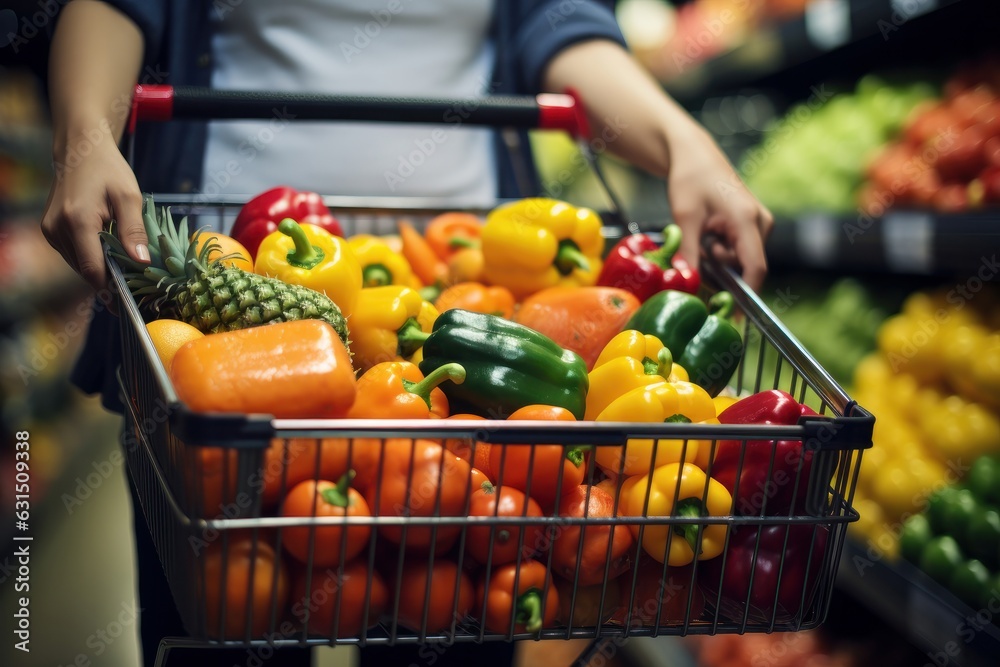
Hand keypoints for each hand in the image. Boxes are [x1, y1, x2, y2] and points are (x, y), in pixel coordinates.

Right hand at [41, 137, 148, 293]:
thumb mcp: (129, 197)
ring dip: (100, 268)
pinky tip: (107, 250)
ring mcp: (50, 230)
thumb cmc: (108, 170)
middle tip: (135, 285)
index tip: (126, 304)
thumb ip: (134, 231)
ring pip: (79, 264)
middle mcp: (57, 228)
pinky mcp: (50, 230)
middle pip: (85, 270)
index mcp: (77, 221)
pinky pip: (74, 254)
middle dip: (109, 279)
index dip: (109, 289)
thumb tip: (142, 262)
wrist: (80, 151)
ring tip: (124, 265)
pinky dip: (91, 257)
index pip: (92, 269)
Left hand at [667, 125, 773, 292]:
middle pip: (746, 266)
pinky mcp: (752, 224)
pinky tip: (708, 234)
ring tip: (700, 236)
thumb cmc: (690, 179)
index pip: (754, 268)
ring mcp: (759, 223)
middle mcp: (760, 222)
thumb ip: (688, 253)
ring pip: (741, 259)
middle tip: (698, 256)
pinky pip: (739, 249)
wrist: (694, 154)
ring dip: (719, 259)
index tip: (734, 317)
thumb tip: (688, 283)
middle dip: (722, 271)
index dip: (746, 295)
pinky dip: (722, 250)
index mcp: (747, 220)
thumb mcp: (684, 218)